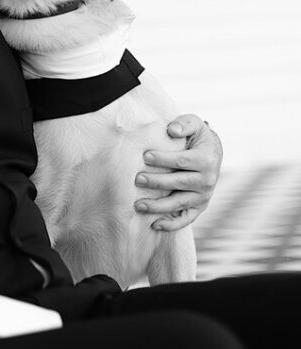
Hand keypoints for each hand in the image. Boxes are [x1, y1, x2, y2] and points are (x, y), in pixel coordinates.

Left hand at [134, 114, 222, 230]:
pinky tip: (154, 225)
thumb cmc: (197, 136)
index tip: (145, 156)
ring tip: (138, 205)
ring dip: (158, 206)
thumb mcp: (194, 124)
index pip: (182, 161)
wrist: (212, 152)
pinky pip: (186, 218)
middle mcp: (207, 180)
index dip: (163, 159)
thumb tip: (172, 130)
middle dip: (157, 182)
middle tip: (137, 179)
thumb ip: (184, 123)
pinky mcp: (200, 207)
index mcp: (206, 159)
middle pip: (179, 183)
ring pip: (180, 203)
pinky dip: (172, 225)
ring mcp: (204, 195)